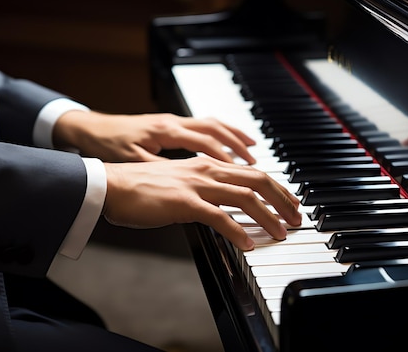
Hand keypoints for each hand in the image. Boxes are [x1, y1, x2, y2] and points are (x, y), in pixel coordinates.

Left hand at [53, 111, 256, 163]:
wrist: (89, 134)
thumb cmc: (108, 151)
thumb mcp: (136, 169)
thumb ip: (167, 178)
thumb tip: (192, 193)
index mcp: (166, 133)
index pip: (208, 145)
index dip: (229, 163)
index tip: (246, 181)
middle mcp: (174, 124)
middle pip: (218, 131)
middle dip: (241, 147)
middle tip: (259, 166)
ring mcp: (173, 122)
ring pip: (214, 125)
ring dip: (237, 138)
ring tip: (254, 153)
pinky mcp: (171, 125)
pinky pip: (205, 126)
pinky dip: (223, 134)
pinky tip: (231, 145)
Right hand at [102, 156, 301, 250]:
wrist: (111, 185)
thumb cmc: (142, 186)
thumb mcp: (181, 182)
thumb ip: (204, 190)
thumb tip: (224, 206)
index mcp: (207, 164)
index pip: (252, 173)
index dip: (277, 187)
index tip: (290, 202)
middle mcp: (207, 170)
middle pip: (258, 180)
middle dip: (282, 200)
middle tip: (296, 218)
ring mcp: (197, 184)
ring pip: (245, 198)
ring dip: (268, 217)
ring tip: (281, 233)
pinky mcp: (184, 202)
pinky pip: (219, 217)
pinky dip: (237, 231)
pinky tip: (247, 244)